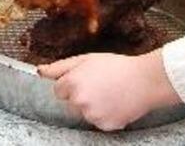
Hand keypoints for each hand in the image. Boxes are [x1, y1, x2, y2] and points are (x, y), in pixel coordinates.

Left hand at [39, 50, 180, 130]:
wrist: (144, 80)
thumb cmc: (117, 66)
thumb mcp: (86, 59)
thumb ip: (60, 67)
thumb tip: (40, 71)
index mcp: (72, 83)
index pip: (58, 90)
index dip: (71, 83)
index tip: (85, 79)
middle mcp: (79, 102)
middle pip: (71, 103)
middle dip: (80, 95)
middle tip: (100, 85)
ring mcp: (92, 116)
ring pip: (84, 113)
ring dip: (93, 106)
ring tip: (110, 93)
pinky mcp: (104, 126)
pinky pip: (98, 122)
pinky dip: (105, 115)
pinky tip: (115, 103)